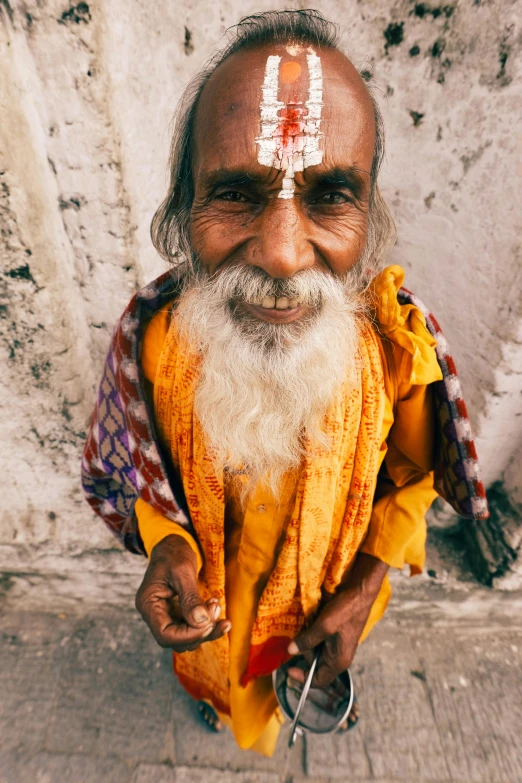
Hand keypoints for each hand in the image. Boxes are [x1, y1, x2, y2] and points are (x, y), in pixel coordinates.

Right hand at [135, 534, 230, 651]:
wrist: (173, 544)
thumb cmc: (174, 553)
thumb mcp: (182, 571)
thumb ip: (190, 597)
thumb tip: (201, 622)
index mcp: (148, 604)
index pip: (164, 634)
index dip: (188, 635)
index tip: (208, 623)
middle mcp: (154, 614)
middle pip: (176, 639)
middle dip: (199, 631)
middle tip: (216, 608)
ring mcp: (165, 615)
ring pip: (186, 637)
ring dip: (205, 628)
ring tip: (217, 606)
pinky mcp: (177, 613)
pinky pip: (191, 627)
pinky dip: (206, 623)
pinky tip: (216, 608)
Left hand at [287, 553, 387, 687]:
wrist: (360, 592)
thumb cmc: (345, 610)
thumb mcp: (324, 625)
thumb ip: (307, 640)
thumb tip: (290, 651)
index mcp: (339, 661)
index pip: (318, 680)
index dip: (302, 677)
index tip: (287, 668)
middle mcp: (339, 657)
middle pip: (316, 665)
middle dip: (304, 655)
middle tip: (296, 639)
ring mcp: (339, 646)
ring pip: (317, 652)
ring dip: (307, 643)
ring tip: (302, 629)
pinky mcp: (337, 635)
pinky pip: (321, 642)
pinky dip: (312, 636)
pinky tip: (308, 625)